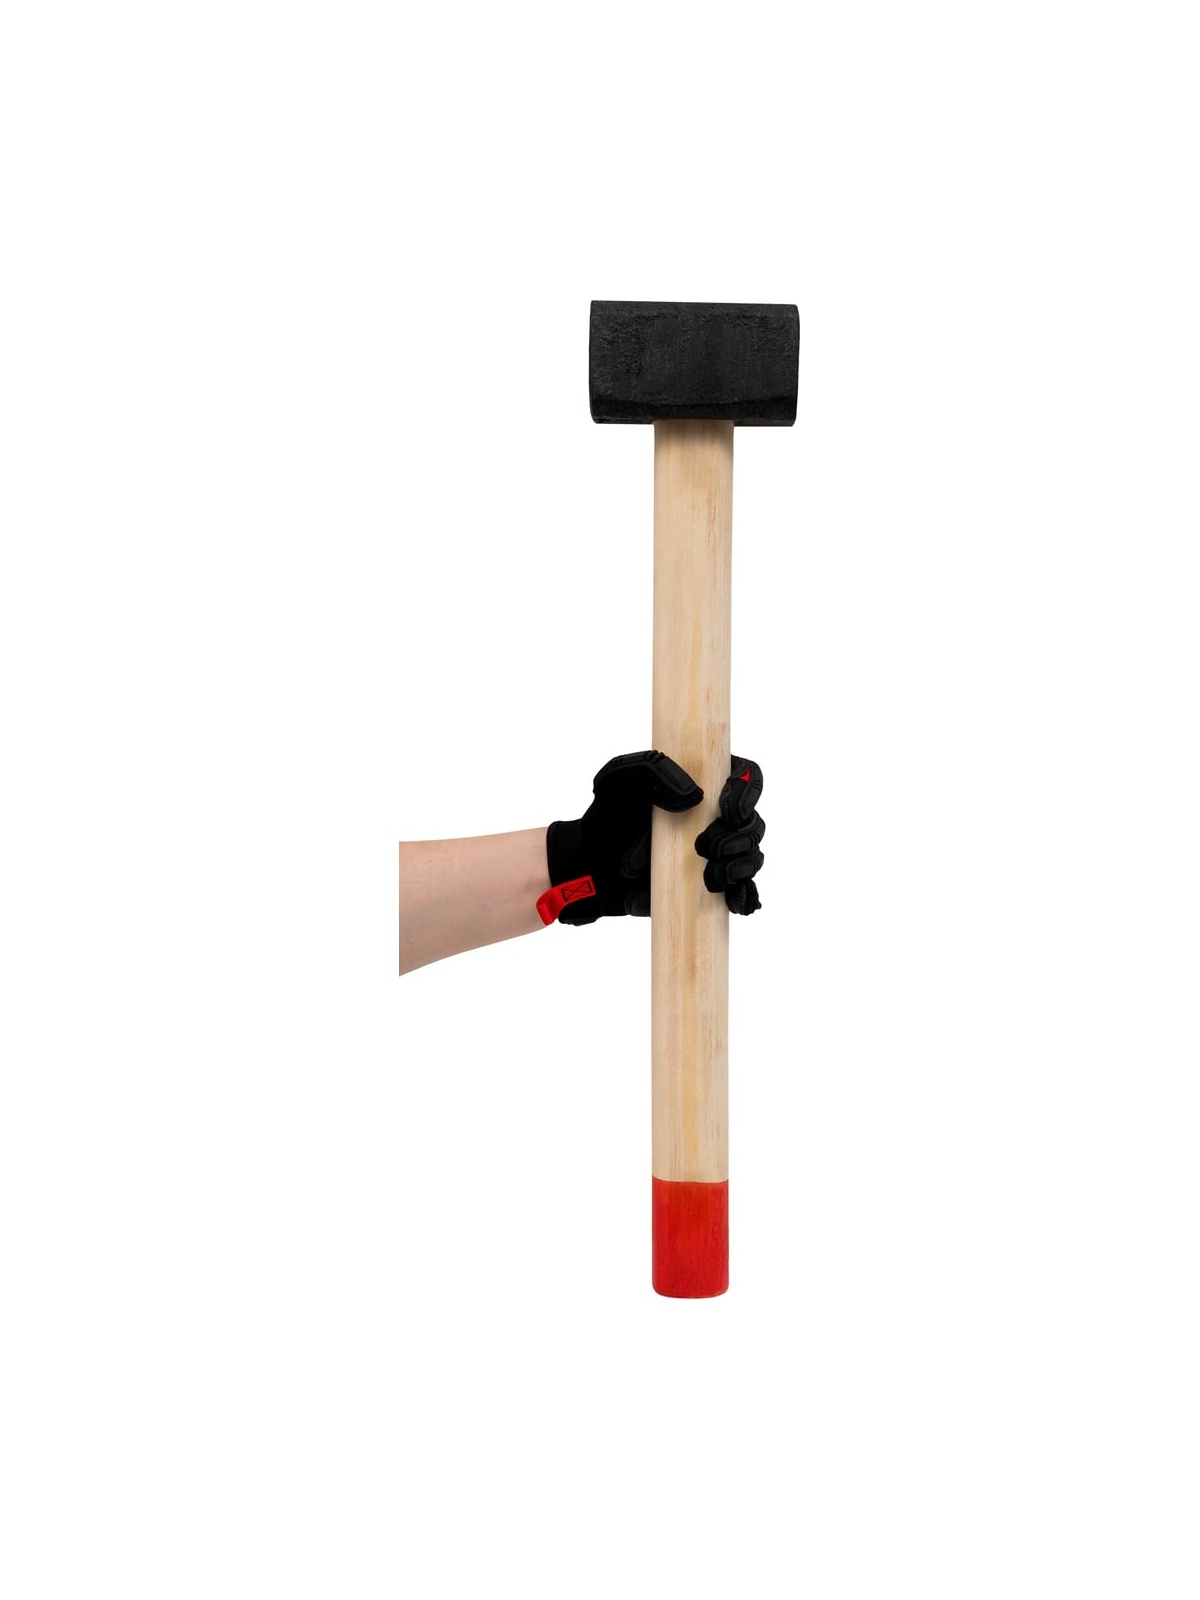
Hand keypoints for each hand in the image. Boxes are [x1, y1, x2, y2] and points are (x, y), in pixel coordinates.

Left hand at [540, 750, 764, 925]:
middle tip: (705, 848)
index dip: (747, 793)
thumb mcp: (619, 778)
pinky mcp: (711, 884)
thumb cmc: (607, 816)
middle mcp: (715, 816)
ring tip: (710, 877)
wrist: (593, 865)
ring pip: (752, 856)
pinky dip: (745, 896)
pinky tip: (735, 901)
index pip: (744, 777)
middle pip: (752, 822)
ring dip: (740, 867)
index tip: (729, 811)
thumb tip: (695, 796)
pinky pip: (742, 891)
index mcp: (702, 782)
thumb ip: (654, 769)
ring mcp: (717, 852)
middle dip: (738, 837)